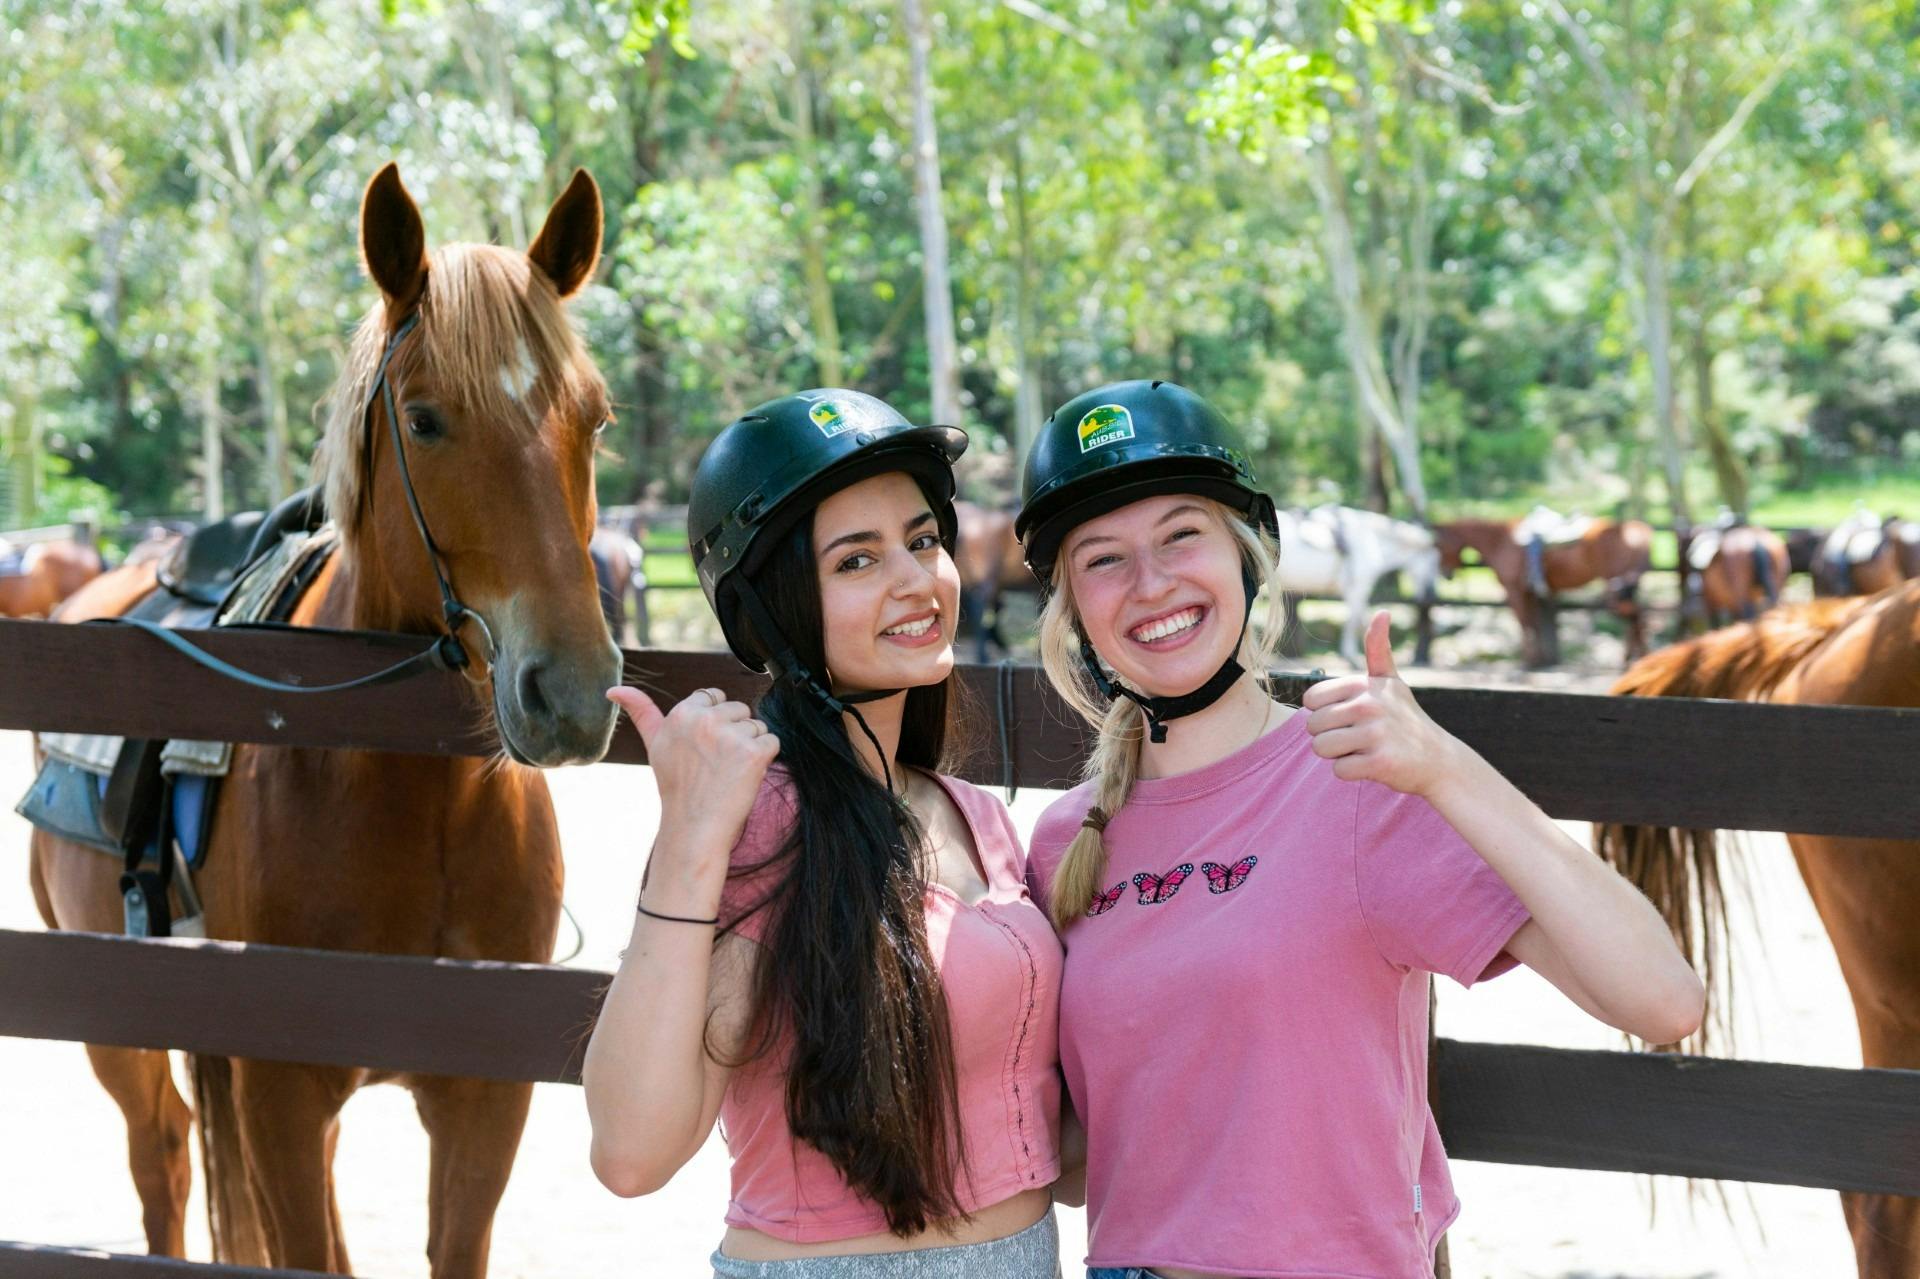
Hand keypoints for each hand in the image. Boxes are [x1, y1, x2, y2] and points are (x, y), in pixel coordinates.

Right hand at [606, 685, 780, 858]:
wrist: (695, 828)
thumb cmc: (677, 787)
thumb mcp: (655, 744)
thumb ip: (640, 711)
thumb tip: (612, 690)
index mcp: (681, 712)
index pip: (714, 696)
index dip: (715, 723)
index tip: (703, 748)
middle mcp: (705, 719)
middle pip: (739, 709)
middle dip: (733, 733)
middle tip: (715, 764)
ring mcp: (730, 735)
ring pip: (757, 725)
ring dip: (749, 747)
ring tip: (727, 771)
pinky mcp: (753, 752)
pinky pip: (772, 742)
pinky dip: (765, 760)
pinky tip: (744, 777)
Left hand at [1301, 611, 1457, 794]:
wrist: (1438, 760)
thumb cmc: (1405, 719)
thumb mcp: (1392, 681)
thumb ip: (1378, 649)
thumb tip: (1382, 612)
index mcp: (1365, 684)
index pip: (1310, 699)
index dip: (1324, 712)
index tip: (1349, 716)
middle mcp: (1370, 704)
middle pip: (1312, 726)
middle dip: (1329, 736)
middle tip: (1359, 737)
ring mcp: (1376, 733)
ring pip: (1320, 748)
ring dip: (1337, 755)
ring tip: (1363, 749)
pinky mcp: (1380, 762)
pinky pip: (1339, 770)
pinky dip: (1351, 772)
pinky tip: (1372, 765)